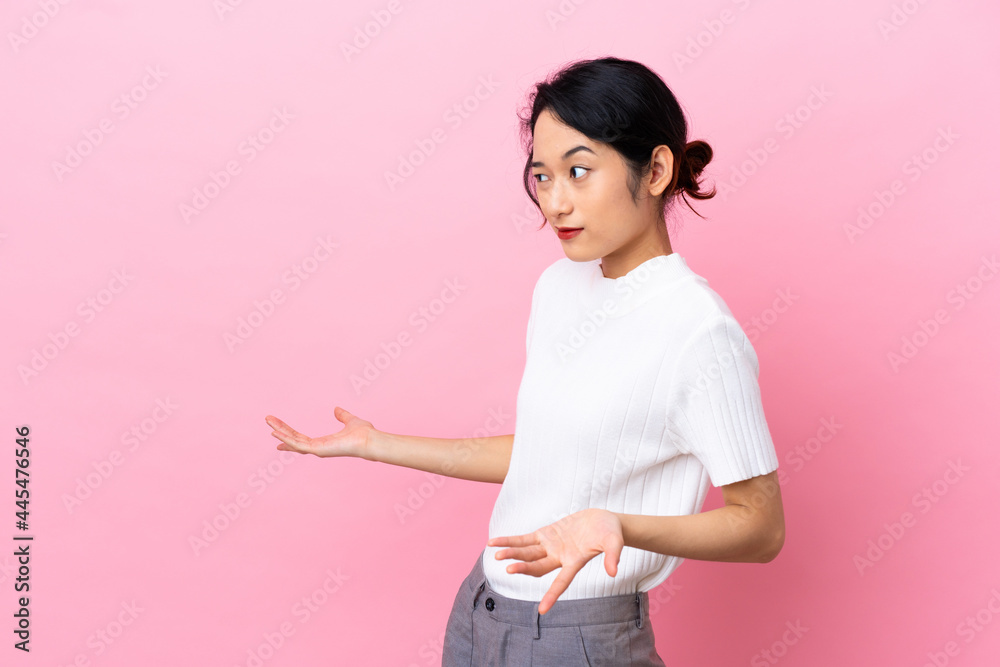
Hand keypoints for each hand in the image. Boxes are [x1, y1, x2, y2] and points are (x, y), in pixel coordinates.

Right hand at [265, 406, 373, 457]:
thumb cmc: (363, 433)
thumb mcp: (350, 420)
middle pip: (294, 438)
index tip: (276, 433)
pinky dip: (286, 439)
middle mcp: (318, 448)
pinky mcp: (318, 450)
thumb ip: (342, 416)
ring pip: (293, 441)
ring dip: (280, 431)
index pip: (301, 439)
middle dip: (280, 429)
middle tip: (268, 420)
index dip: (288, 435)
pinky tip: (276, 432)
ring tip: (268, 422)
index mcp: (324, 442)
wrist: (369, 439)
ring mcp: (317, 450)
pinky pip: (298, 445)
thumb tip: (336, 409)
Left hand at [487, 508, 624, 614]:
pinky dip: (510, 541)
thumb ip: (613, 555)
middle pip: (538, 567)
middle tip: (508, 569)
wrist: (604, 521)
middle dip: (524, 568)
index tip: (542, 611)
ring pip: (527, 553)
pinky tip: (494, 543)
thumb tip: (613, 572)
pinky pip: (524, 539)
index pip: (562, 582)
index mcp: (575, 562)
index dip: (553, 595)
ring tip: (496, 555)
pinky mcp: (546, 534)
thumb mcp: (614, 542)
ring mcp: (551, 546)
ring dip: (512, 554)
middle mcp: (559, 558)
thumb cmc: (611, 533)